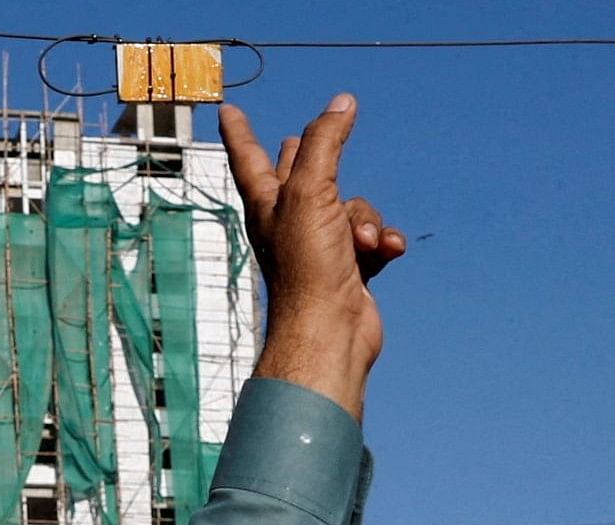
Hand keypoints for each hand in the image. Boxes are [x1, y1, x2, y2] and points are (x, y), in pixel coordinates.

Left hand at [220, 97, 403, 418]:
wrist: (330, 331)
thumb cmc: (308, 266)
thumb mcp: (311, 192)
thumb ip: (325, 141)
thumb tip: (343, 103)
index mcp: (267, 203)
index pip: (248, 156)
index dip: (239, 131)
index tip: (228, 112)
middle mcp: (289, 222)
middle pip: (302, 176)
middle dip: (309, 159)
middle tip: (298, 142)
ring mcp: (320, 246)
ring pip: (353, 207)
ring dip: (365, 220)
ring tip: (361, 244)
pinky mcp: (349, 267)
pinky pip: (373, 238)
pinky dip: (383, 241)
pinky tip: (386, 251)